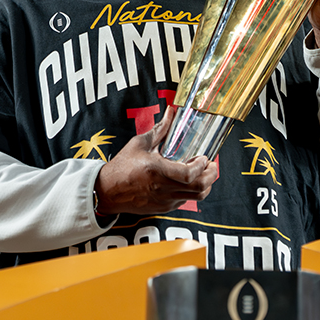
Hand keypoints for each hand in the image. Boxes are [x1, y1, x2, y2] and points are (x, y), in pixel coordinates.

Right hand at [94, 106, 217, 214]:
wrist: (107, 191)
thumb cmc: (121, 167)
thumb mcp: (140, 144)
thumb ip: (160, 129)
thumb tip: (171, 112)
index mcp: (157, 171)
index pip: (189, 174)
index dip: (202, 166)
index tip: (204, 157)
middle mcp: (162, 188)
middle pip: (199, 188)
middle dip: (211, 176)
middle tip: (212, 165)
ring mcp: (164, 200)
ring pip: (196, 197)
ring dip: (205, 185)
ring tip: (204, 173)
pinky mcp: (164, 208)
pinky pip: (185, 201)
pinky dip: (192, 191)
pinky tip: (188, 181)